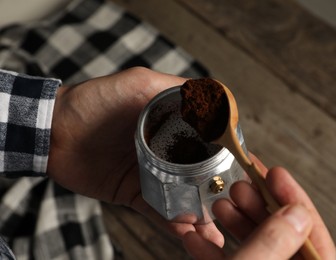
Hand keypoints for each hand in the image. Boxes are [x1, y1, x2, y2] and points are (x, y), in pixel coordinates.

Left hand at [47, 67, 223, 245]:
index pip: (210, 143)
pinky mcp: (134, 192)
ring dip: (201, 216)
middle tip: (236, 212)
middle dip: (220, 194)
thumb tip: (214, 94)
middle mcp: (168, 151)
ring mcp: (153, 174)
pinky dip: (173, 223)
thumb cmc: (94, 101)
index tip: (247, 174)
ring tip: (216, 233)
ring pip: (183, 197)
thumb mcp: (138, 84)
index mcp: (174, 125)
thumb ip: (174, 88)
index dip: (231, 159)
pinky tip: (189, 235)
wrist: (53, 132)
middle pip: (201, 175)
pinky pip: (158, 210)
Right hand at [183, 164, 335, 258]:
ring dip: (233, 220)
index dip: (296, 201)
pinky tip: (195, 235)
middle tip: (241, 184)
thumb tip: (296, 213)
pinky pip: (228, 259)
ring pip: (254, 243)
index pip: (315, 240)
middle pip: (280, 234)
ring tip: (219, 202)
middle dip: (258, 204)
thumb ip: (273, 243)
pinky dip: (210, 247)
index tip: (276, 174)